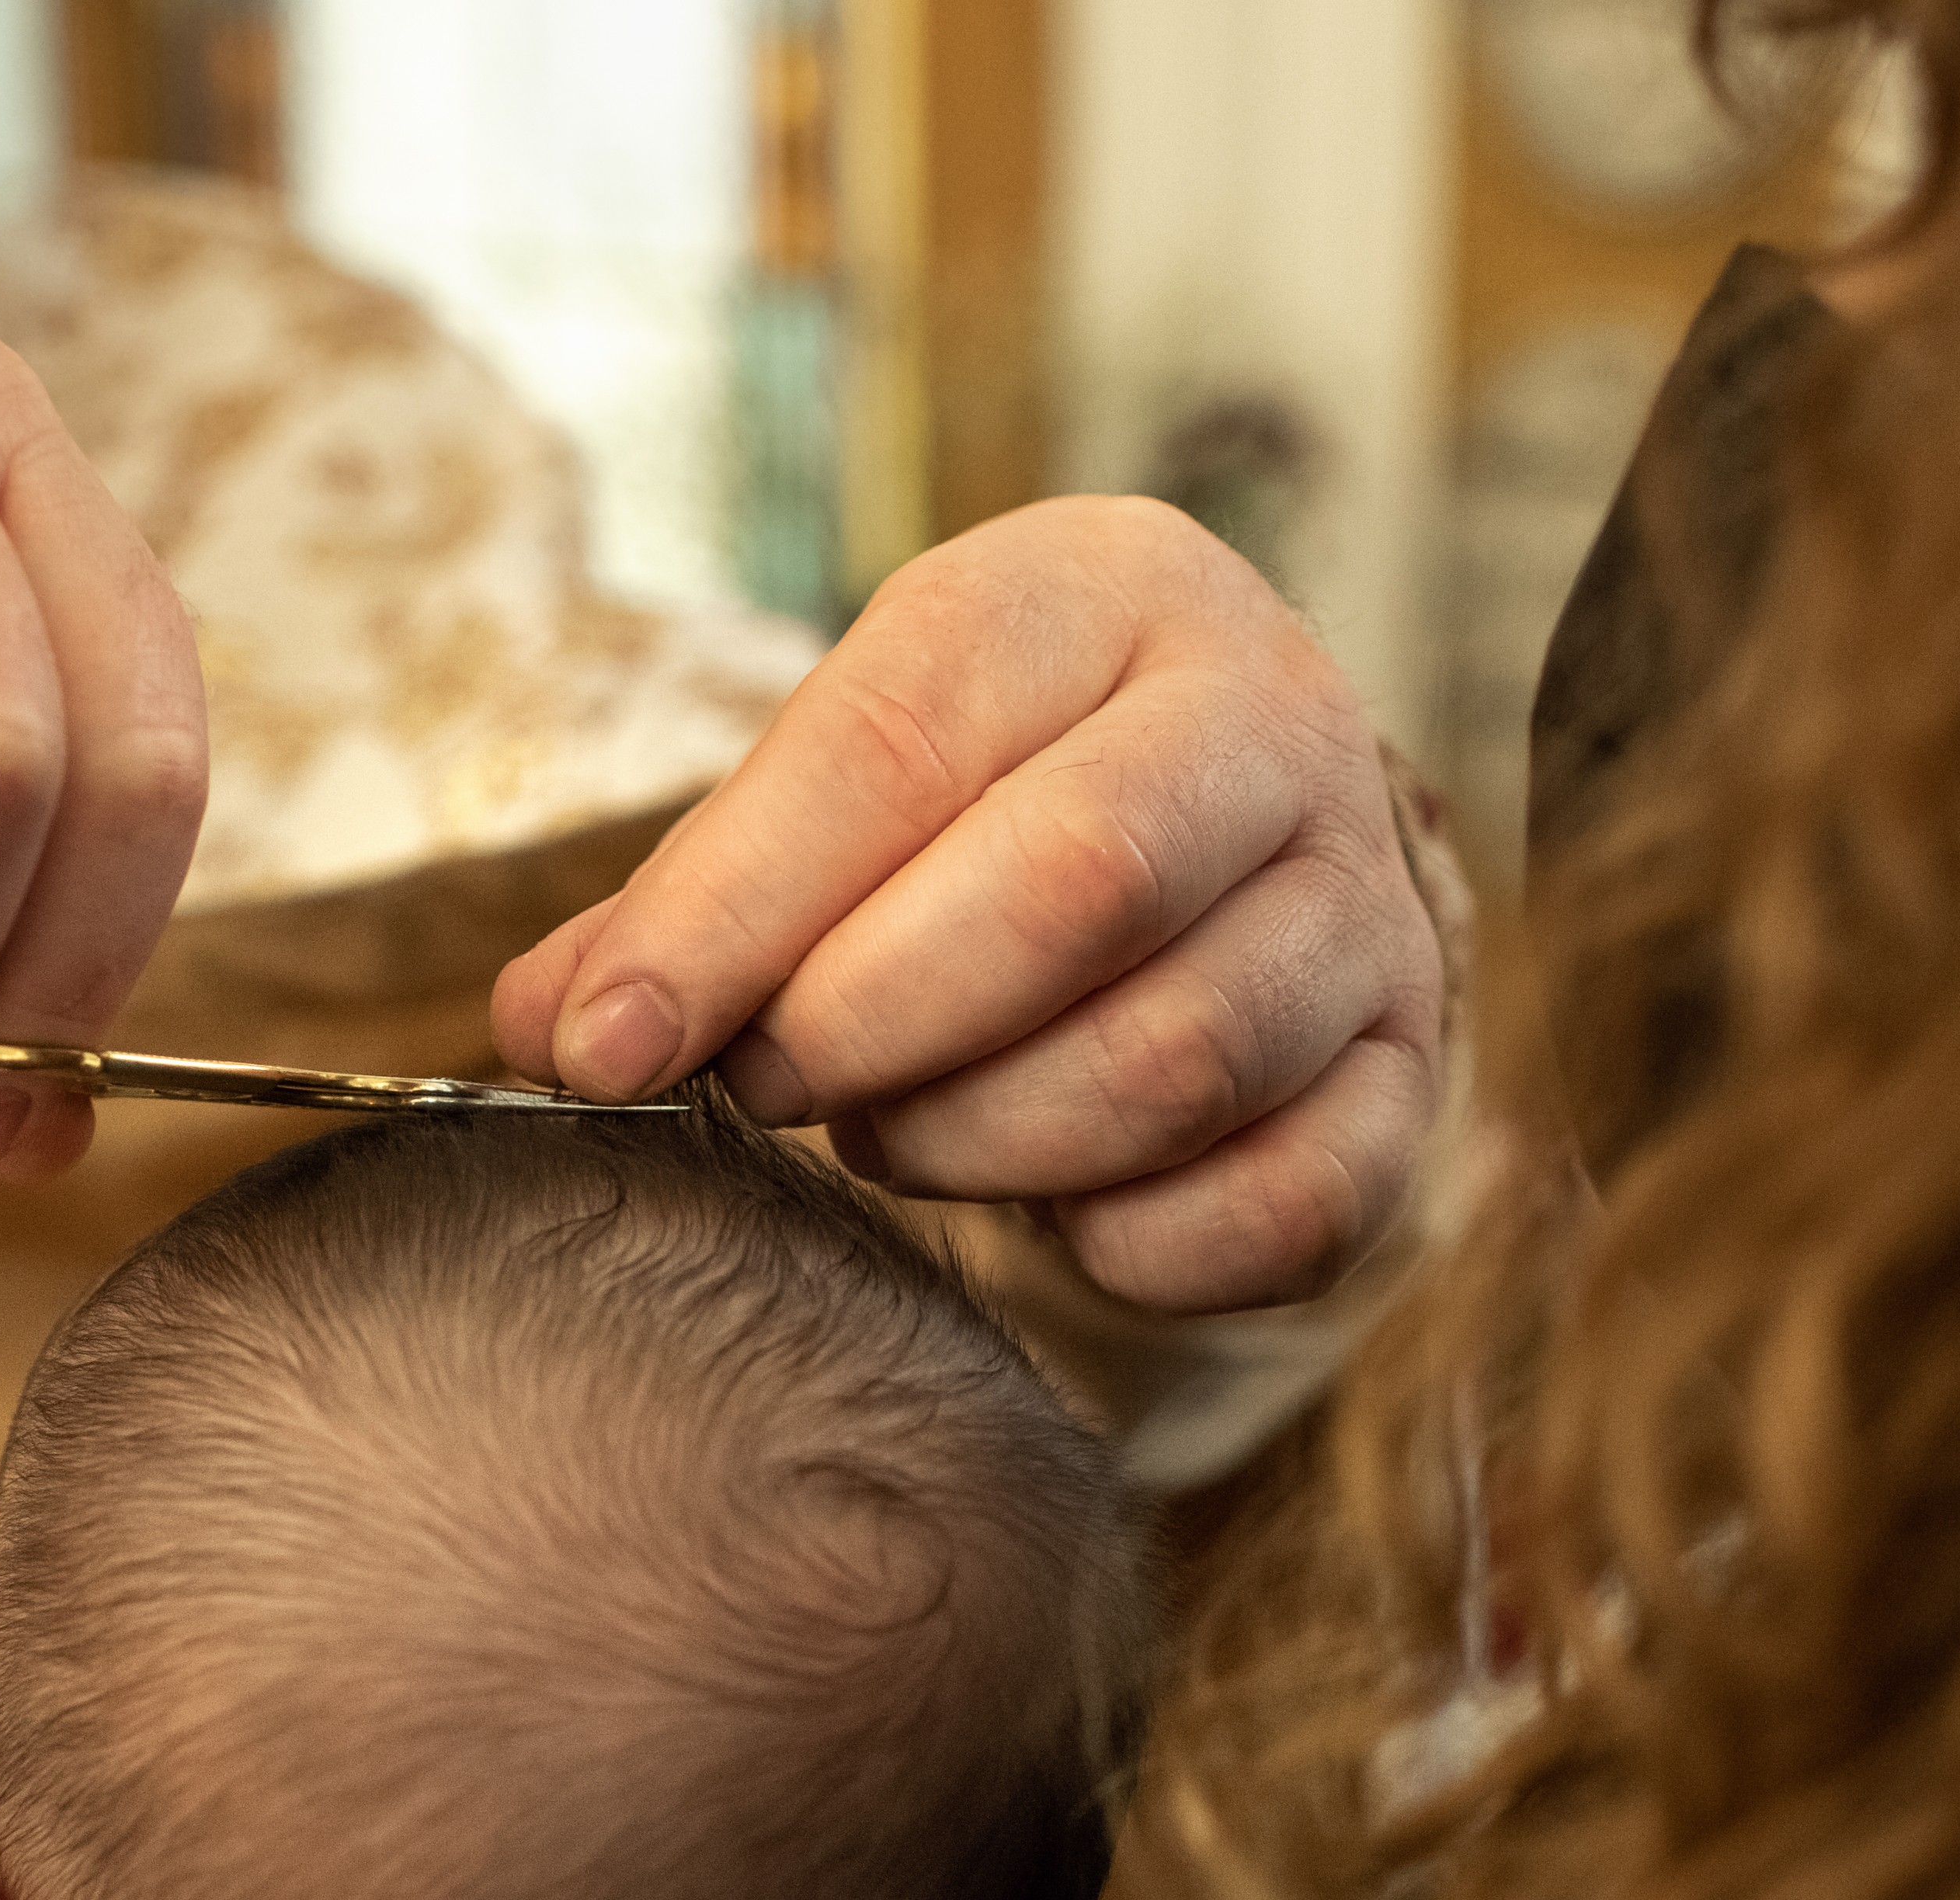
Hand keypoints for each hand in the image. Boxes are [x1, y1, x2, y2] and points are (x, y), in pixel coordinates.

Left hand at [492, 497, 1445, 1313]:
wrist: (1235, 822)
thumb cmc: (994, 794)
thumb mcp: (848, 778)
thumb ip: (699, 898)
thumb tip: (549, 1030)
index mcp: (1106, 593)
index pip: (902, 742)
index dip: (732, 913)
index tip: (605, 1048)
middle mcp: (1274, 721)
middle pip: (1074, 887)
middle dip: (870, 1025)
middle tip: (771, 1085)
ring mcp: (1368, 905)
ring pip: (1177, 1058)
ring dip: (985, 1141)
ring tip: (896, 1133)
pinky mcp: (1410, 1074)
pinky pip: (1288, 1202)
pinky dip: (1137, 1247)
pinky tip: (1055, 1219)